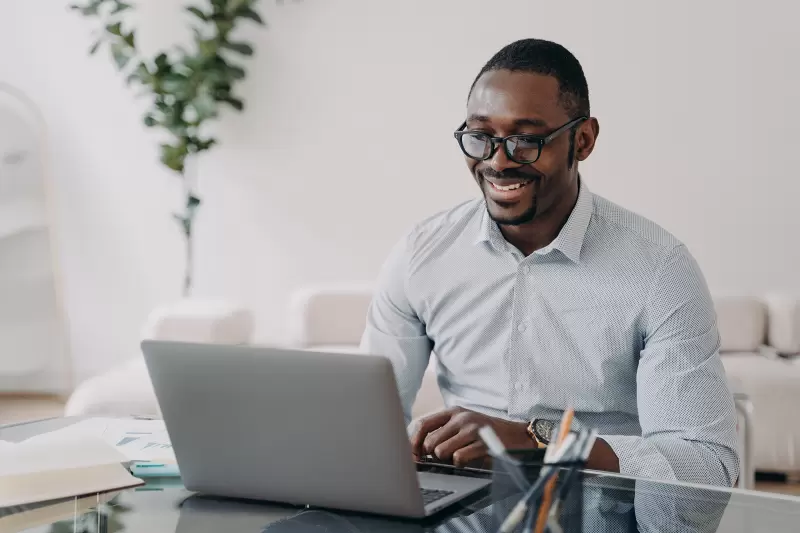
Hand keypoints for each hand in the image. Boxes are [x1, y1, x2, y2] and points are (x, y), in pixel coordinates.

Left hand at [409, 407, 535, 467]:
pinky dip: (462, 464)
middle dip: (435, 456)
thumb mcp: (464, 424)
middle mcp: (461, 418)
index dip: (414, 442)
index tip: (414, 456)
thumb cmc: (487, 433)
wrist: (519, 436)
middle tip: (446, 458)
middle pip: (431, 443)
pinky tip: (471, 460)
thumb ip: (443, 431)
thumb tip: (418, 450)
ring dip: (449, 460)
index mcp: (454, 412)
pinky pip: (458, 459)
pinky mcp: (482, 443)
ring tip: (462, 457)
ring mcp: (472, 429)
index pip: (423, 424)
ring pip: (442, 452)